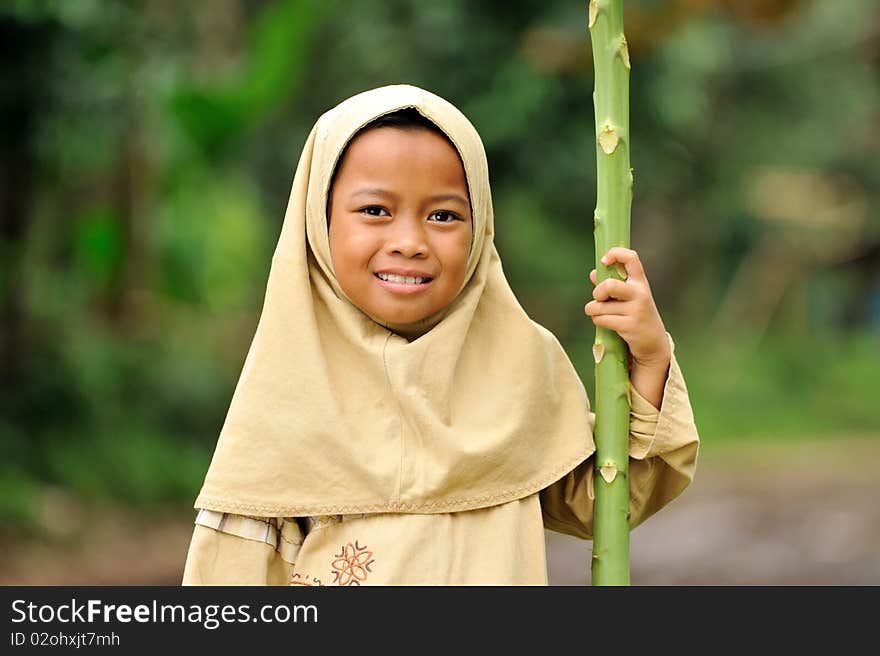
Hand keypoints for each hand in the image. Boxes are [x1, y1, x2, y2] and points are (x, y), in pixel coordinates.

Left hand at [584, 247, 670, 372]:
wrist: (654, 344)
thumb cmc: (637, 316)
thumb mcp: (629, 298)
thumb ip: (613, 285)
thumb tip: (593, 273)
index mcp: (640, 282)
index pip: (631, 258)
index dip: (615, 254)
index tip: (604, 261)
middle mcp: (640, 293)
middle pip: (609, 285)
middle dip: (597, 293)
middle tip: (599, 298)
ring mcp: (636, 310)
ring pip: (600, 306)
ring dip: (593, 310)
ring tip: (598, 313)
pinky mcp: (629, 326)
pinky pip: (602, 320)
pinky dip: (598, 321)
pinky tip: (603, 323)